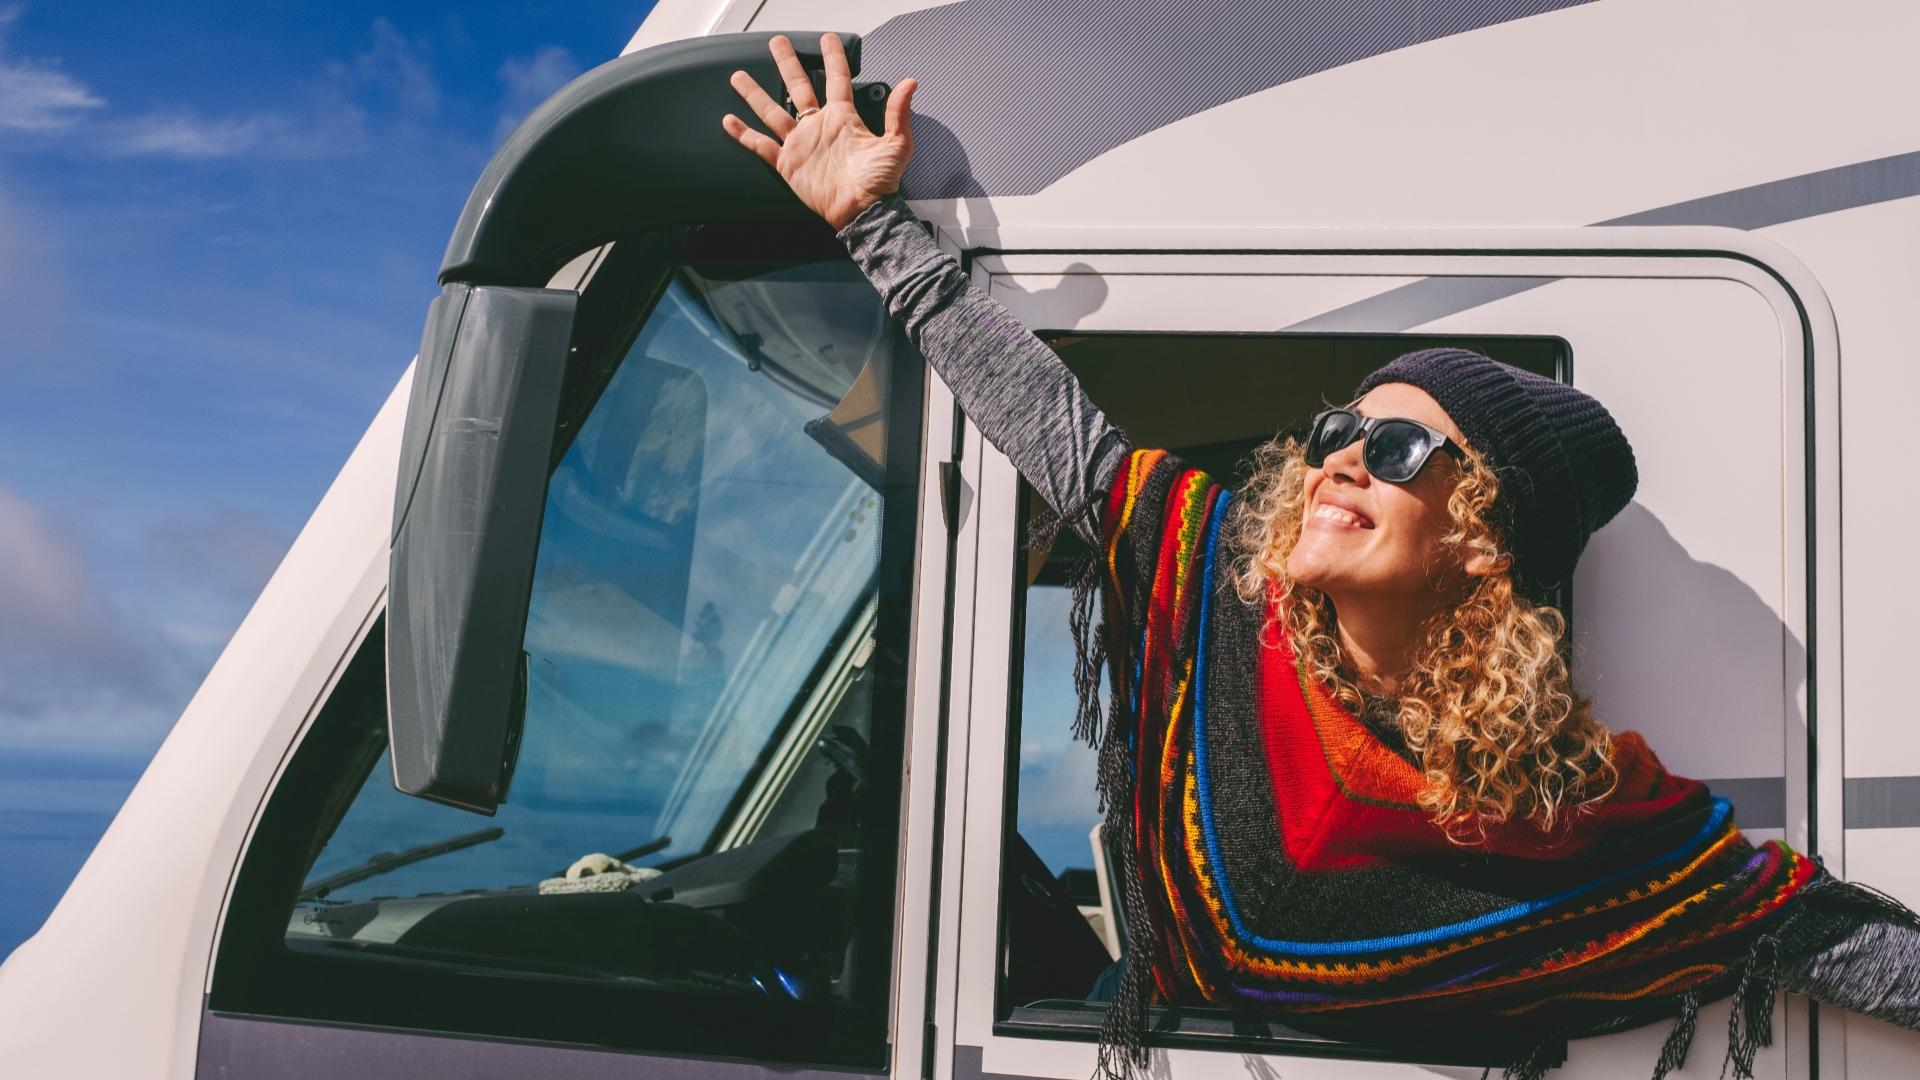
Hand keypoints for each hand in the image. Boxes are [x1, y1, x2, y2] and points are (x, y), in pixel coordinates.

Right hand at [722, 33, 917, 230]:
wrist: (862, 211)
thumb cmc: (880, 183)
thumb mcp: (897, 144)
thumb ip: (899, 112)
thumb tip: (911, 83)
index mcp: (843, 118)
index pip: (836, 79)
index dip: (832, 58)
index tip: (827, 39)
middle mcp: (818, 127)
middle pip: (798, 87)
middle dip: (787, 64)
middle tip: (777, 43)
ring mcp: (801, 144)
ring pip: (773, 111)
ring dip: (756, 94)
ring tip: (739, 77)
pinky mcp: (788, 163)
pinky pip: (761, 145)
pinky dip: (745, 134)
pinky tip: (730, 121)